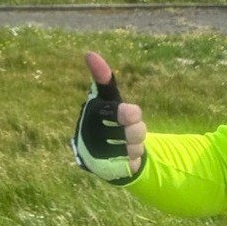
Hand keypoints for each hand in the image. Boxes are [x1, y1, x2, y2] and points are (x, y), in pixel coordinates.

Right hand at [70, 51, 145, 182]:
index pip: (127, 113)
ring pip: (134, 149)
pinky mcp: (104, 171)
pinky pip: (132, 165)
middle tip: (130, 130)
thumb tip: (89, 53)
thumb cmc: (105, 120)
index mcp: (92, 112)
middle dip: (137, 131)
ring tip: (126, 144)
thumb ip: (103, 78)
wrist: (97, 154)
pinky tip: (123, 158)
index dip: (132, 115)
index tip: (131, 115)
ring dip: (135, 146)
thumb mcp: (106, 99)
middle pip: (135, 131)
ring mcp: (97, 154)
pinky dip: (132, 161)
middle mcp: (90, 133)